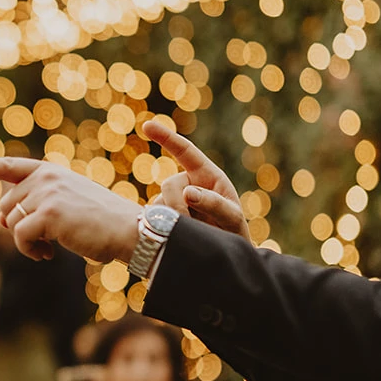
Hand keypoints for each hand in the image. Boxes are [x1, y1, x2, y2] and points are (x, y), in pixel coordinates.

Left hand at [0, 158, 140, 262]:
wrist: (129, 231)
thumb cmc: (100, 223)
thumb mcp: (66, 202)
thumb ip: (37, 201)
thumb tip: (2, 217)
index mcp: (49, 171)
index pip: (6, 166)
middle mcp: (45, 177)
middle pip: (5, 206)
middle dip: (15, 227)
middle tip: (42, 242)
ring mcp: (46, 193)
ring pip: (11, 223)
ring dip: (25, 243)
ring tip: (48, 249)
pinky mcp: (48, 213)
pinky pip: (19, 237)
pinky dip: (29, 251)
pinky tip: (48, 254)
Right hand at [140, 118, 248, 241]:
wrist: (222, 255)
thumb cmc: (233, 232)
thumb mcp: (232, 218)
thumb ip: (214, 204)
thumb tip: (188, 192)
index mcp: (207, 175)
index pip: (185, 151)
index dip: (166, 137)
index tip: (147, 125)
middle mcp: (188, 183)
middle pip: (169, 184)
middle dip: (176, 204)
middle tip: (188, 224)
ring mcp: (174, 200)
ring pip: (159, 204)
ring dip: (172, 219)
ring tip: (193, 234)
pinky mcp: (164, 216)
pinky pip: (154, 218)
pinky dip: (162, 227)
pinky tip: (175, 235)